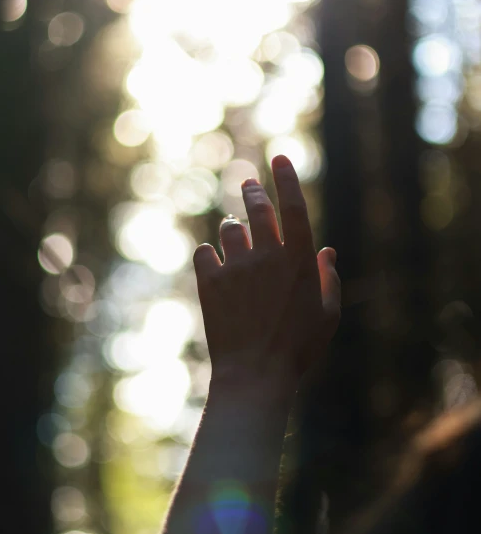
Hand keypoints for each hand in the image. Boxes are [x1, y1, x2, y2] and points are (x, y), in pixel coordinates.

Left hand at [193, 154, 340, 401]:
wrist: (254, 375)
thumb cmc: (298, 349)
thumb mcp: (327, 316)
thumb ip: (328, 279)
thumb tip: (326, 251)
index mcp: (298, 261)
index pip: (293, 207)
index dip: (287, 179)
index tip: (280, 158)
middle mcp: (266, 256)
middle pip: (257, 209)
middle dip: (253, 191)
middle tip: (249, 185)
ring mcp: (236, 267)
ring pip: (229, 229)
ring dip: (233, 228)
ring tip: (235, 235)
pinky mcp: (210, 282)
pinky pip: (204, 252)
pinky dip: (209, 255)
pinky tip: (214, 263)